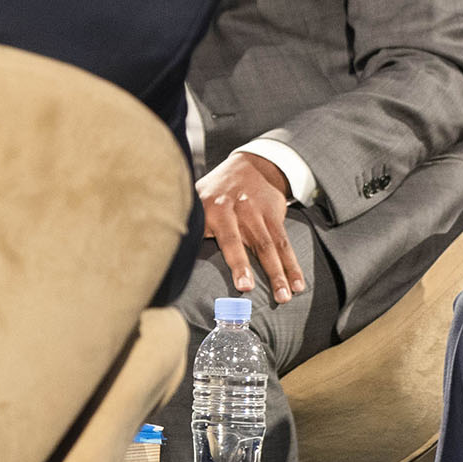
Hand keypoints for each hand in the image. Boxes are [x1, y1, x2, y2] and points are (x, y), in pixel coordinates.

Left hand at [196, 151, 304, 303]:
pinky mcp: (274, 215)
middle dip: (244, 265)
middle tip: (248, 289)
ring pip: (268, 246)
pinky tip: (298, 284)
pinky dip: (292, 265)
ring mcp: (256, 212)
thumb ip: (189, 223)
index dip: (218, 255)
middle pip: (240, 241)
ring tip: (284, 296)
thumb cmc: (216, 191)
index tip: (220, 274)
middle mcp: (234, 209)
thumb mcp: (197, 198)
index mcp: (210, 209)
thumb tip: (164, 251)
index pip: (212, 234)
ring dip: (278, 273)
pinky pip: (284, 243)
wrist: (252, 165)